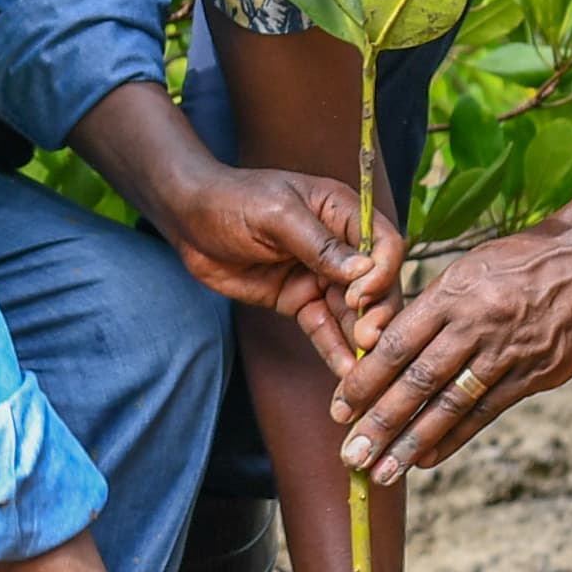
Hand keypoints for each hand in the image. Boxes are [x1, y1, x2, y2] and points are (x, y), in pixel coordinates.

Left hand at [159, 168, 401, 358]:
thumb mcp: (276, 215)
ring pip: (353, 311)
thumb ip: (320, 244)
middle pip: (375, 283)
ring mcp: (321, 276)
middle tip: (369, 340)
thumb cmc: (232, 200)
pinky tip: (344, 371)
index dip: (382, 271)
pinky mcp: (299, 300)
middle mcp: (341, 245)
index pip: (383, 243)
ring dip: (360, 337)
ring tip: (364, 368)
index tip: (362, 296)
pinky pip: (323, 327)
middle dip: (376, 312)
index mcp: (342, 211)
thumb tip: (364, 270)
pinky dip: (334, 348)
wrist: (189, 220)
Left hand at [331, 189, 571, 481]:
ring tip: (384, 472)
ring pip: (449, 403)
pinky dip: (454, 437)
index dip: (365, 380)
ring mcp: (507, 352)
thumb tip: (394, 342)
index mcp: (453, 293)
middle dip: (380, 422)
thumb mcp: (473, 267)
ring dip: (412, 442)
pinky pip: (486, 411)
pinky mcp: (535, 374)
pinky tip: (427, 458)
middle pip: (417, 380)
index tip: (339, 409)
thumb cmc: (528, 258)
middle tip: (350, 455)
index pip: (397, 343)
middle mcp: (476, 324)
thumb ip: (437, 306)